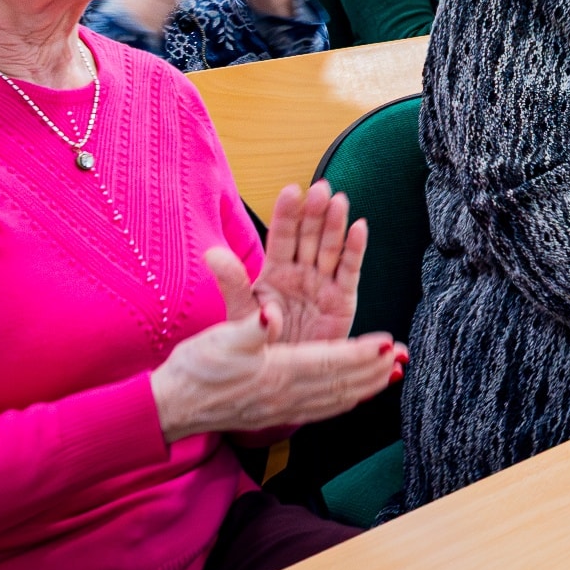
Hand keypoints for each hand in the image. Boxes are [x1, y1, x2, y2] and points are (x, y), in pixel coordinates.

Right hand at [149, 247, 396, 442]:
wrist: (172, 406)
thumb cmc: (195, 368)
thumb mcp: (220, 339)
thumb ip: (249, 328)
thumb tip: (269, 314)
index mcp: (276, 372)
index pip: (329, 362)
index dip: (360, 354)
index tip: (387, 344)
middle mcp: (285, 395)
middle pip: (340, 383)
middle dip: (372, 371)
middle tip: (400, 359)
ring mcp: (281, 410)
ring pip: (334, 400)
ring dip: (364, 387)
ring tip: (388, 377)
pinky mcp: (274, 416)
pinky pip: (320, 411)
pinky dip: (343, 403)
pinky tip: (353, 398)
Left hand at [222, 181, 367, 344]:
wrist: (280, 379)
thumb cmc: (259, 345)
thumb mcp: (241, 313)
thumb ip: (232, 282)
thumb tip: (211, 252)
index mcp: (274, 271)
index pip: (281, 236)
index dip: (287, 214)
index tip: (291, 191)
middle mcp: (300, 272)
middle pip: (309, 236)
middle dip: (315, 212)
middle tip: (321, 189)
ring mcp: (322, 284)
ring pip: (330, 247)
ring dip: (336, 224)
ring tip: (339, 200)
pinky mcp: (343, 300)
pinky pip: (349, 271)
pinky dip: (355, 249)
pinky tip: (359, 227)